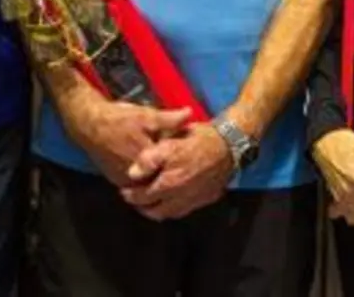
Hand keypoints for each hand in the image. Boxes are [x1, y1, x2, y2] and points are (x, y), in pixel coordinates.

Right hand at [63, 93, 193, 186]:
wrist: (89, 125)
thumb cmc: (119, 119)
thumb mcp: (146, 115)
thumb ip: (169, 119)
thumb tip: (190, 113)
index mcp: (146, 158)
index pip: (170, 167)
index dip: (182, 164)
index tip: (192, 160)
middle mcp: (135, 174)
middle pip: (160, 180)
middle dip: (171, 176)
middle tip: (184, 170)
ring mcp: (125, 180)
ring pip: (148, 186)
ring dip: (158, 181)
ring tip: (171, 174)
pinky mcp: (117, 181)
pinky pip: (136, 187)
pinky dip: (146, 182)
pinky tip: (154, 174)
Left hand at [120, 123, 235, 220]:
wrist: (229, 145)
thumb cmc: (198, 141)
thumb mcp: (170, 143)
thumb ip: (149, 159)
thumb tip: (132, 174)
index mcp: (169, 184)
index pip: (143, 198)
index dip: (130, 195)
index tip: (124, 190)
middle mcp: (180, 197)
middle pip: (154, 211)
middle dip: (142, 207)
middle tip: (135, 198)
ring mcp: (194, 200)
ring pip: (170, 214)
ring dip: (157, 210)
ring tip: (151, 202)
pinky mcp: (206, 199)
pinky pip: (185, 210)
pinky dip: (174, 208)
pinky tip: (172, 199)